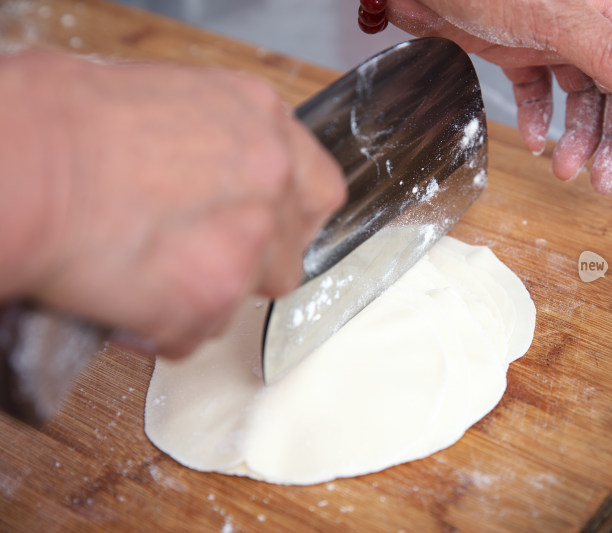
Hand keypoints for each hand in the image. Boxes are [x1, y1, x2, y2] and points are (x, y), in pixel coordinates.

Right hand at [0, 52, 345, 356]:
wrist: (24, 165)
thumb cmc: (65, 120)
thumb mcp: (169, 101)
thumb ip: (219, 145)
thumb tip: (214, 177)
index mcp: (262, 122)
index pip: (318, 190)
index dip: (290, 217)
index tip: (266, 229)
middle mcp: (271, 181)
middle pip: (290, 252)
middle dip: (249, 264)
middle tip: (198, 255)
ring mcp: (247, 244)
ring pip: (244, 298)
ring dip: (202, 296)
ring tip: (145, 274)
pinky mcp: (211, 299)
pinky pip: (195, 334)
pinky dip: (161, 328)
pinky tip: (125, 297)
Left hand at [386, 0, 611, 193]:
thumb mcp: (554, 18)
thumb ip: (609, 52)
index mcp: (608, 12)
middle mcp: (584, 26)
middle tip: (602, 180)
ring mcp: (548, 37)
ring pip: (578, 95)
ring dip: (577, 136)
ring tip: (565, 170)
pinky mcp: (513, 48)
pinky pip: (536, 88)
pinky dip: (537, 116)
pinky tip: (534, 141)